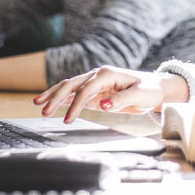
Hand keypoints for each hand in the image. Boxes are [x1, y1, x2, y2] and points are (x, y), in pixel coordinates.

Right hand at [34, 66, 188, 123]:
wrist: (155, 88)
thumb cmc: (150, 90)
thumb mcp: (140, 95)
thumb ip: (122, 100)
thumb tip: (103, 104)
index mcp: (107, 74)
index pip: (86, 90)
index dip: (75, 105)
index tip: (67, 120)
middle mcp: (98, 76)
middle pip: (72, 84)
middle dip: (56, 96)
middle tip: (43, 109)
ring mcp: (95, 83)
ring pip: (70, 87)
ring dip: (54, 95)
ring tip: (38, 104)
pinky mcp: (94, 92)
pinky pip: (75, 94)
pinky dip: (62, 98)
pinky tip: (50, 103)